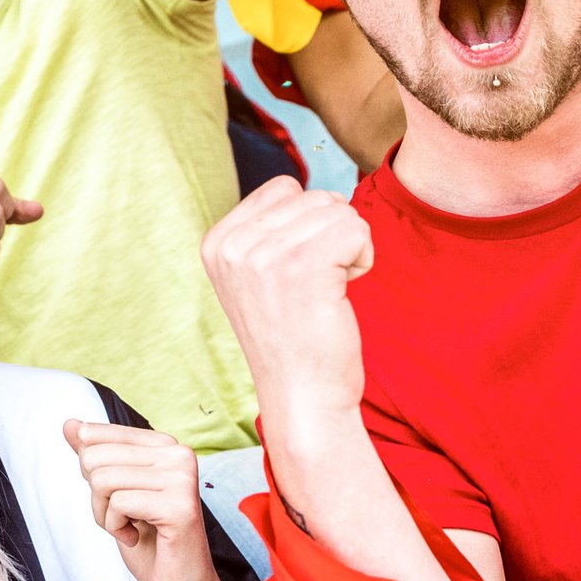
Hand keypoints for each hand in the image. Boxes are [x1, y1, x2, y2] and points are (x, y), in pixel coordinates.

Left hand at [63, 419, 226, 580]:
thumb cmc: (147, 539)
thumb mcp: (112, 491)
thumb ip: (94, 455)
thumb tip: (69, 424)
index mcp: (164, 444)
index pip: (95, 435)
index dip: (90, 474)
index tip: (117, 496)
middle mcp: (179, 454)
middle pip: (94, 458)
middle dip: (96, 496)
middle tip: (123, 517)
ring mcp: (182, 478)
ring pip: (102, 480)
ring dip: (105, 514)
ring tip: (131, 527)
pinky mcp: (180, 506)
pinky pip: (117, 504)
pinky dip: (116, 527)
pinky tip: (137, 537)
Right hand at [200, 177, 370, 432]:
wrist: (301, 393)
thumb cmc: (291, 336)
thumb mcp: (255, 277)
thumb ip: (265, 231)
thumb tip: (304, 190)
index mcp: (216, 242)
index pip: (284, 188)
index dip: (307, 223)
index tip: (296, 270)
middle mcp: (232, 245)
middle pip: (315, 196)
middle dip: (332, 234)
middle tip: (317, 283)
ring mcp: (264, 255)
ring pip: (340, 210)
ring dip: (350, 247)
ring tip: (328, 289)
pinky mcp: (303, 266)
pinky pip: (357, 229)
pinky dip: (364, 257)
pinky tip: (344, 291)